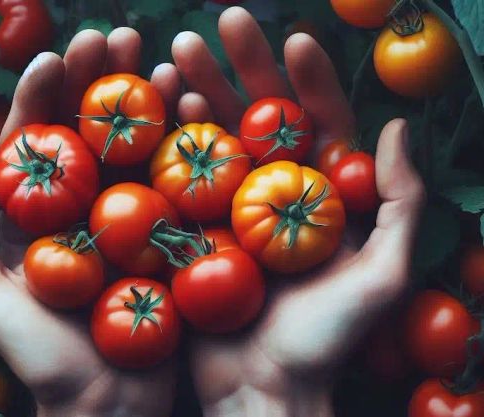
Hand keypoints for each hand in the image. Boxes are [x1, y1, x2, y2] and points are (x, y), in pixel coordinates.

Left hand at [0, 28, 181, 416]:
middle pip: (93, 135)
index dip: (45, 95)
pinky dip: (186, 144)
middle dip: (100, 82)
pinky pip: (179, 185)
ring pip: (140, 150)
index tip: (58, 55)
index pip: (41, 142)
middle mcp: (91, 210)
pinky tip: (194, 106)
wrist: (110, 404)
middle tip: (117, 37)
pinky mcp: (173, 237)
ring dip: (148, 101)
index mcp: (43, 216)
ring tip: (159, 59)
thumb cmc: (43, 359)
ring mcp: (135, 220)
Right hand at [170, 8, 424, 415]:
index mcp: (322, 199)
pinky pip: (181, 176)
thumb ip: (400, 204)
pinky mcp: (192, 227)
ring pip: (216, 139)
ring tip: (176, 52)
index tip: (294, 39)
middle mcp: (274, 196)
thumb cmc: (322, 343)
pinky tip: (160, 106)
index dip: (310, 81)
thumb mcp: (382, 278)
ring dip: (199, 92)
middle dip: (243, 69)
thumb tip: (394, 127)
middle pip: (261, 121)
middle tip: (220, 23)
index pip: (319, 126)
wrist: (259, 390)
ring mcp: (229, 209)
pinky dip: (171, 141)